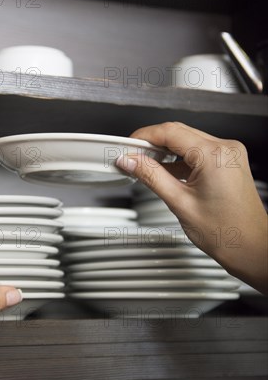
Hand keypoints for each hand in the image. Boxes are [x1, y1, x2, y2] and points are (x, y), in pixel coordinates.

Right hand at [116, 122, 267, 293]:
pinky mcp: (228, 162)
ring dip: (165, 152)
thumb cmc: (226, 232)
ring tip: (146, 167)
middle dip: (152, 143)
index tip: (128, 146)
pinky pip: (198, 151)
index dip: (144, 136)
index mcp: (214, 156)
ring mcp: (229, 154)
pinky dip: (179, 160)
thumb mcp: (179, 203)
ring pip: (187, 141)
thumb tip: (130, 161)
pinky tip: (165, 172)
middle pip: (178, 133)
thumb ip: (151, 176)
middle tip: (131, 156)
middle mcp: (226, 149)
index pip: (170, 132)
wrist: (251, 248)